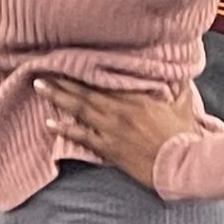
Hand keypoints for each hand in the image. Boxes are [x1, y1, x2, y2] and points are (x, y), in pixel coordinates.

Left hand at [35, 76, 199, 191]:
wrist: (183, 164)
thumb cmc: (184, 135)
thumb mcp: (182, 104)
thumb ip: (177, 85)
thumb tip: (179, 70)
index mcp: (136, 97)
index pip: (105, 78)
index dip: (85, 69)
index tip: (69, 58)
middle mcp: (120, 110)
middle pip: (85, 91)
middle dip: (63, 80)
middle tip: (42, 68)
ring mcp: (112, 129)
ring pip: (79, 109)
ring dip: (58, 97)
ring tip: (40, 86)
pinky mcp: (109, 148)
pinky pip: (82, 137)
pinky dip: (64, 129)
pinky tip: (49, 123)